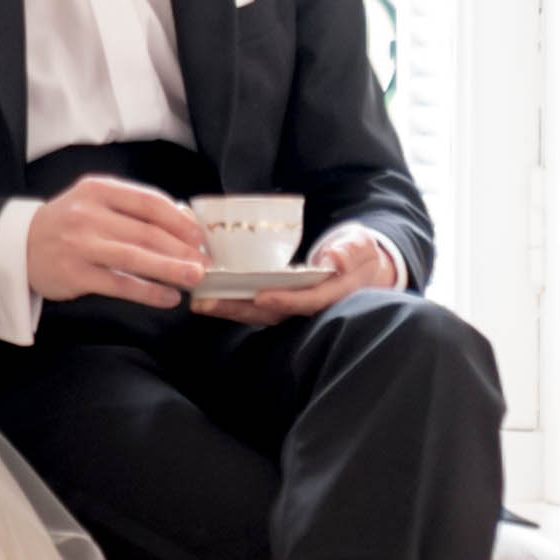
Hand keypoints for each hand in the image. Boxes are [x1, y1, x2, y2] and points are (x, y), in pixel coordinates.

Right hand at [19, 175, 211, 310]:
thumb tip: (183, 218)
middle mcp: (89, 214)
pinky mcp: (76, 274)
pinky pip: (121, 284)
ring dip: (171, 269)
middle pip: (147, 231)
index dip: (180, 220)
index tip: (200, 236)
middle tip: (206, 263)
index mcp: (98, 190)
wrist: (17, 246)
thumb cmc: (66, 224)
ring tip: (195, 278)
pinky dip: (149, 292)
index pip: (149, 201)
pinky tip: (168, 298)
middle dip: (182, 249)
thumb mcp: (94, 202)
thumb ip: (133, 207)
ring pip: (136, 257)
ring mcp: (81, 244)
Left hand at [214, 223, 399, 327]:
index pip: (307, 301)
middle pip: (272, 313)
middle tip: (208, 302)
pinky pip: (253, 306)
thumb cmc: (358, 254)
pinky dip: (231, 302)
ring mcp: (291, 306)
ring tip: (199, 302)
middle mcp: (307, 306)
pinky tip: (207, 296)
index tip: (261, 295)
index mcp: (331, 294)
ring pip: (258, 313)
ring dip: (229, 309)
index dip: (285, 300)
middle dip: (240, 309)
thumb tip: (333, 260)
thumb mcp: (359, 247)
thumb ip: (349, 252)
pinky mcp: (278, 302)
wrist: (358, 269)